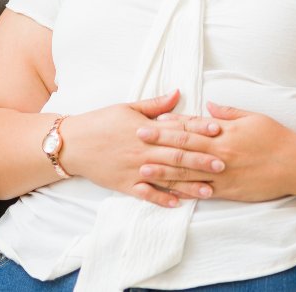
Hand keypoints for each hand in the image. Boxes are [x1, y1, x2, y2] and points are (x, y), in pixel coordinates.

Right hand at [61, 91, 224, 207]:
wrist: (71, 143)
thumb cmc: (100, 122)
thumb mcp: (128, 108)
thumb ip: (156, 105)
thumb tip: (179, 93)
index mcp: (146, 129)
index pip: (178, 128)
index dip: (199, 129)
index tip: (219, 130)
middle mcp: (143, 150)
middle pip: (177, 155)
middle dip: (202, 160)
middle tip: (224, 164)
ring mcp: (134, 168)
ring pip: (166, 177)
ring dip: (189, 184)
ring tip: (209, 189)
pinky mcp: (124, 184)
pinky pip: (145, 193)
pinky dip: (161, 199)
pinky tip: (178, 204)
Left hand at [135, 102, 295, 202]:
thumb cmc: (277, 139)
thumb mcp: (255, 118)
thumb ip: (229, 113)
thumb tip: (208, 106)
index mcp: (225, 133)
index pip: (193, 126)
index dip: (172, 124)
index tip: (153, 120)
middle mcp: (220, 153)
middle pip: (184, 146)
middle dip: (159, 143)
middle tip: (137, 138)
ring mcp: (222, 173)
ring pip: (187, 172)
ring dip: (163, 170)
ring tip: (143, 169)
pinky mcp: (228, 190)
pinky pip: (201, 192)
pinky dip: (183, 192)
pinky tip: (168, 192)